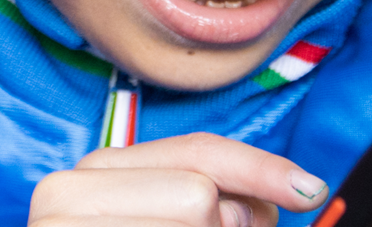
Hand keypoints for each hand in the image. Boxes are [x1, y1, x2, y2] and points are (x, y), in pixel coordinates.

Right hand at [26, 133, 330, 226]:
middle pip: (199, 194)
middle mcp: (67, 191)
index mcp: (95, 172)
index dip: (261, 169)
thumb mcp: (168, 222)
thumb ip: (217, 203)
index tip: (309, 190)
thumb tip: (293, 194)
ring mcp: (62, 226)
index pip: (196, 152)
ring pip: (194, 218)